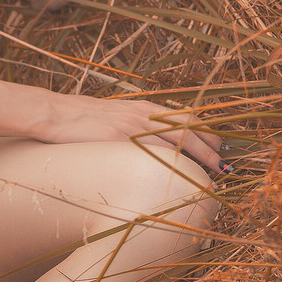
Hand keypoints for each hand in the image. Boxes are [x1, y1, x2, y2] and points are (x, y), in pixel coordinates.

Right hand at [34, 92, 224, 175]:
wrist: (56, 113)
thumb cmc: (83, 119)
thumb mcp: (116, 117)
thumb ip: (137, 126)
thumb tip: (154, 144)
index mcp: (143, 108)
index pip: (184, 117)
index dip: (205, 131)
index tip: (220, 146)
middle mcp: (143, 114)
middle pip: (187, 128)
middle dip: (210, 146)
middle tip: (225, 163)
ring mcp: (132, 126)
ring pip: (176, 139)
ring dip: (199, 155)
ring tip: (215, 170)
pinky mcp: (119, 139)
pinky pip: (151, 151)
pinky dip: (171, 162)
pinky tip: (182, 173)